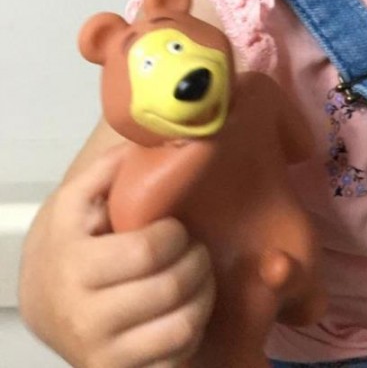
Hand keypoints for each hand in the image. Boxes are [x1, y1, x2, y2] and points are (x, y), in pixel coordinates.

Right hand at [19, 146, 215, 367]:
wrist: (42, 303)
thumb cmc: (69, 244)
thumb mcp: (76, 200)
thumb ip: (108, 168)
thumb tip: (150, 141)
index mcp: (76, 266)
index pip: (148, 252)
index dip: (175, 235)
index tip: (175, 228)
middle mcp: (86, 317)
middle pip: (170, 288)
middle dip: (196, 261)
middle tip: (196, 249)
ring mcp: (104, 353)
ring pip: (180, 327)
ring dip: (203, 295)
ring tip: (198, 276)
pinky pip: (175, 358)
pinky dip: (191, 330)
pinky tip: (185, 307)